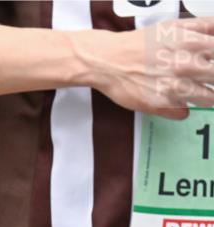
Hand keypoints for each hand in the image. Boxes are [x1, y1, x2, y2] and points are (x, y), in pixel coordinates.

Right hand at [78, 18, 213, 119]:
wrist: (107, 61)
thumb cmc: (139, 44)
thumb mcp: (173, 27)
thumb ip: (204, 27)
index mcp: (193, 43)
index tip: (211, 65)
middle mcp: (187, 65)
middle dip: (213, 78)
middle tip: (205, 78)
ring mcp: (174, 87)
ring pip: (209, 100)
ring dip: (204, 96)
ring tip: (190, 89)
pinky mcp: (162, 105)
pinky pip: (184, 113)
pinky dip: (180, 108)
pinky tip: (171, 99)